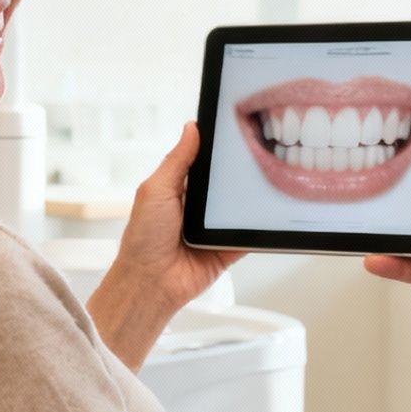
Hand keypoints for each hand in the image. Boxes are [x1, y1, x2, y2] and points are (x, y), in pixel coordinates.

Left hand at [89, 123, 245, 366]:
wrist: (151, 283)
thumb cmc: (143, 239)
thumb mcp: (156, 190)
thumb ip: (177, 160)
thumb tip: (192, 128)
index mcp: (177, 189)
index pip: (202, 163)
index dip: (217, 150)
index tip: (235, 132)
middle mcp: (196, 208)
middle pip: (225, 184)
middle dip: (238, 174)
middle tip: (257, 156)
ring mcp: (213, 229)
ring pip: (239, 207)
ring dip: (248, 201)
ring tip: (263, 184)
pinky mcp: (226, 249)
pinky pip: (248, 235)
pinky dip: (257, 228)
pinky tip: (268, 215)